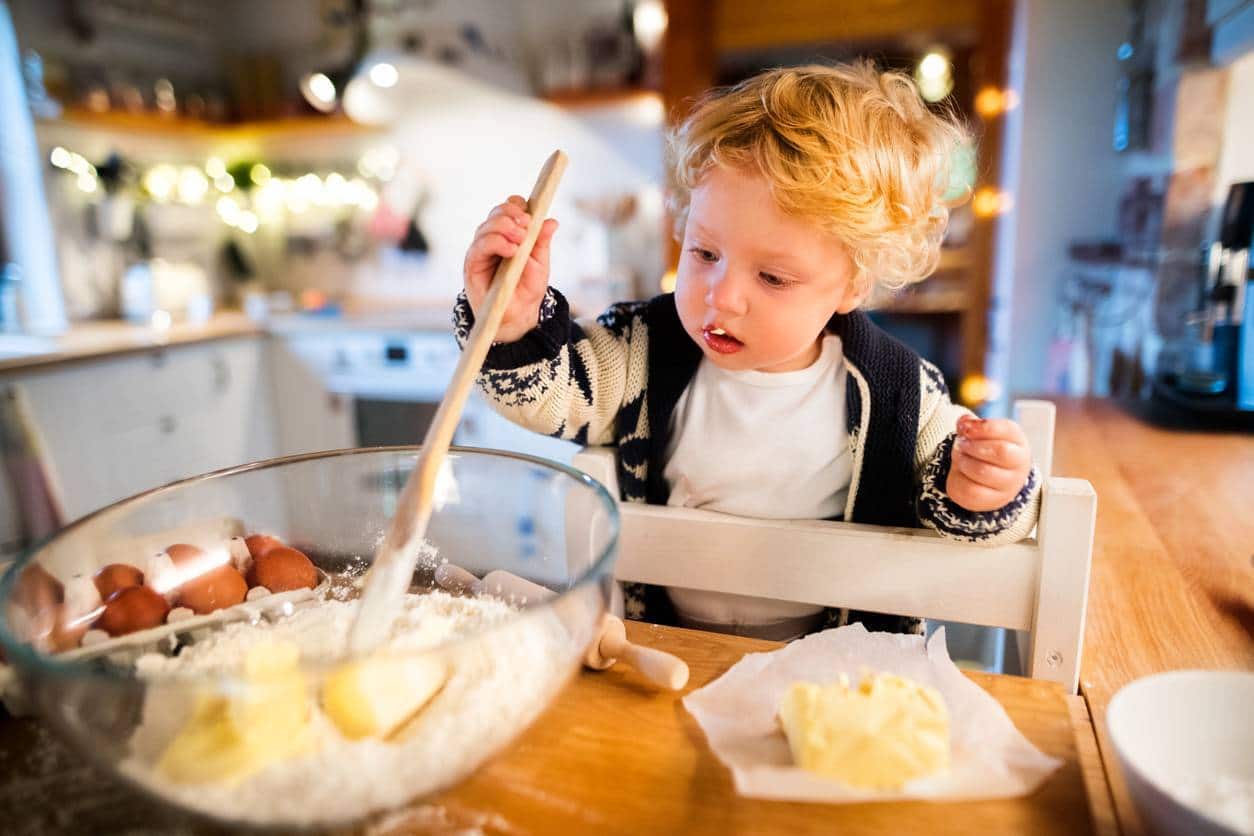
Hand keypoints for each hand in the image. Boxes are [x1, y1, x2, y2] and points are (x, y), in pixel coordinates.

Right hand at [463, 195, 558, 343]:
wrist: (518, 314)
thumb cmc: (527, 288)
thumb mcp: (540, 263)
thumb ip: (542, 241)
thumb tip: (552, 221)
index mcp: (508, 233)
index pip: (508, 208)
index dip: (517, 206)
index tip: (530, 215)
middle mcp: (492, 238)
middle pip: (496, 213)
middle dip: (512, 215)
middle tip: (526, 227)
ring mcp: (481, 250)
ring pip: (486, 227)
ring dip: (504, 228)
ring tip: (520, 241)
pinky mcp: (472, 264)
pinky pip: (479, 246)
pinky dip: (495, 243)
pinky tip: (511, 250)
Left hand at [945, 415, 1032, 511]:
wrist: (991, 481)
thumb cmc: (986, 451)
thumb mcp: (981, 434)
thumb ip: (971, 425)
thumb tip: (964, 422)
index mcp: (1018, 441)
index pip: (1006, 430)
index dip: (982, 428)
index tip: (965, 428)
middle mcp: (1019, 464)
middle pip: (1000, 451)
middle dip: (974, 445)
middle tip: (962, 444)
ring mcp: (1008, 485)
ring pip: (983, 471)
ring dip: (964, 461)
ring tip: (960, 458)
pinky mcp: (993, 500)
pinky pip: (970, 490)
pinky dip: (958, 478)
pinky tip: (958, 472)